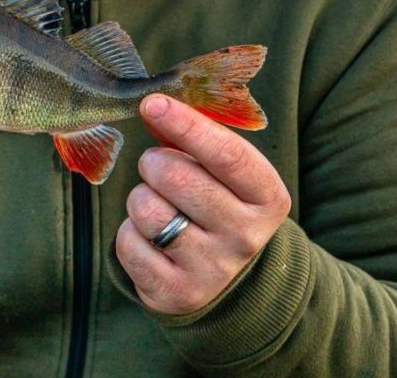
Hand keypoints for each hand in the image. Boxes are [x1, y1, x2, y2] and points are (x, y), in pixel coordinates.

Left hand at [115, 94, 290, 314]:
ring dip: (140, 199)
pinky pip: (129, 243)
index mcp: (267, 198)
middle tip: (156, 168)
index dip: (186, 125)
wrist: (226, 280)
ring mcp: (212, 269)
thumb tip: (156, 108)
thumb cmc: (218, 207)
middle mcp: (246, 236)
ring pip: (147, 209)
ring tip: (157, 205)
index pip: (227, 154)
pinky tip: (150, 238)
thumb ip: (197, 140)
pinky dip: (129, 233)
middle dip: (154, 163)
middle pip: (177, 177)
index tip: (153, 104)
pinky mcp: (176, 292)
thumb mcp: (225, 174)